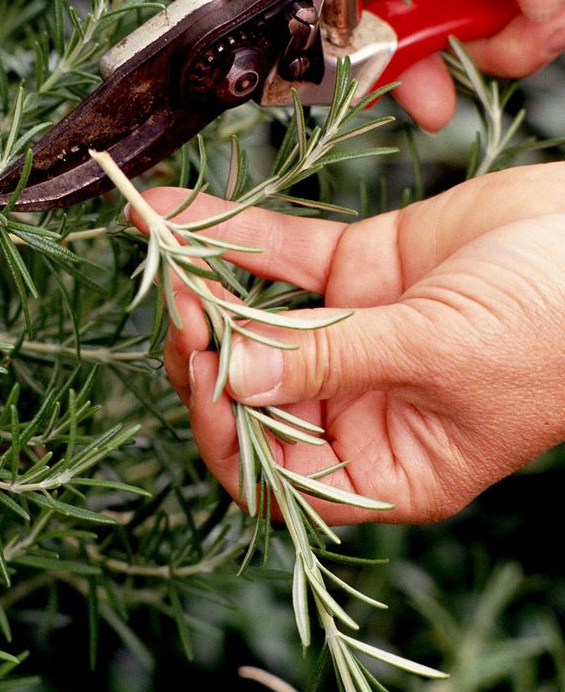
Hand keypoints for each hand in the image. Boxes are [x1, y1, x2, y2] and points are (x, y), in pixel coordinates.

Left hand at [136, 164, 564, 523]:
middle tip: (183, 308)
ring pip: (257, 324)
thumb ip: (332, 362)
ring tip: (166, 256)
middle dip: (207, 356)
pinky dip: (230, 237)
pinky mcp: (359, 274)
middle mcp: (360, 409)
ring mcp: (354, 339)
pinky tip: (173, 215)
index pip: (277, 476)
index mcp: (387, 466)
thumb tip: (232, 377)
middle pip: (252, 397)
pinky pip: (281, 259)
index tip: (206, 374)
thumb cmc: (558, 324)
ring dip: (206, 291)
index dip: (228, 435)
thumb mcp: (440, 354)